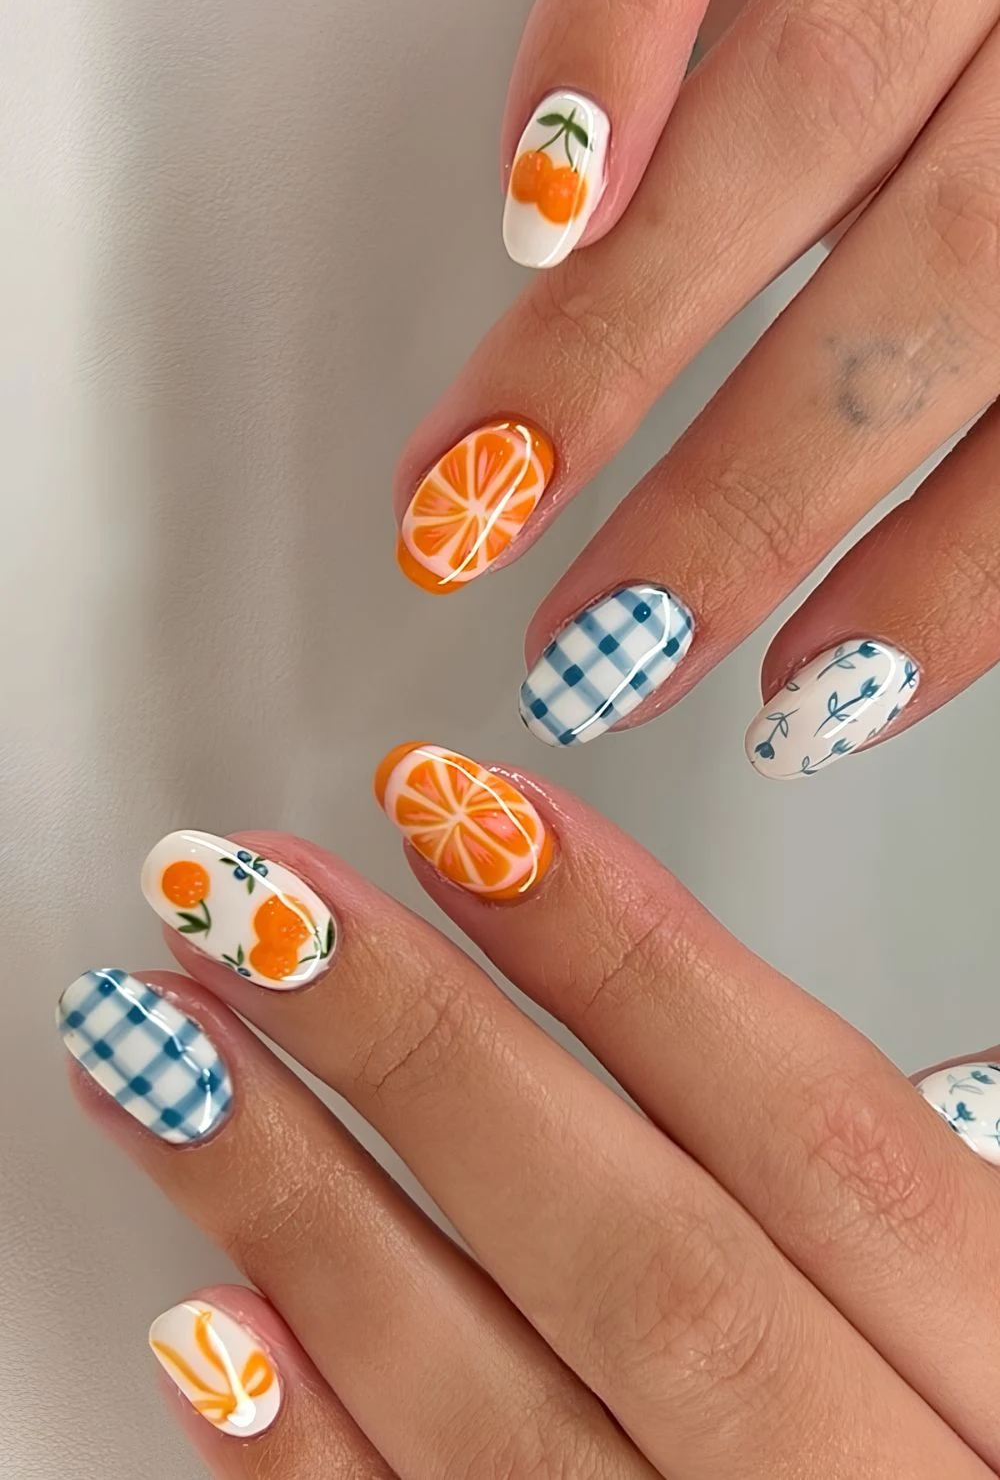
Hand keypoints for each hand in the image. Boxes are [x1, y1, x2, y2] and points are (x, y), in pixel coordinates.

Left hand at [61, 744, 999, 1474]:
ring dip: (310, 1216)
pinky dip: (318, 1467)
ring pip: (502, 1420)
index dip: (632, 957)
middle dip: (427, 1052)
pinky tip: (205, 1325)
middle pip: (639, 1255)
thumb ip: (903, 1209)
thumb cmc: (981, 1466)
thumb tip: (726, 1024)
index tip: (469, 813)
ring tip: (167, 1049)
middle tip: (254, 898)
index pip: (816, 1137)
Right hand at [392, 0, 999, 772]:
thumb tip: (898, 567)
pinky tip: (534, 204)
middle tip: (597, 650)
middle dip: (738, 513)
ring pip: (802, 134)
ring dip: (617, 343)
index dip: (938, 595)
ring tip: (484, 490)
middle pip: (926, 308)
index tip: (807, 707)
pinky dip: (606, 49)